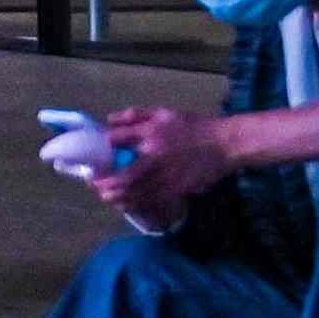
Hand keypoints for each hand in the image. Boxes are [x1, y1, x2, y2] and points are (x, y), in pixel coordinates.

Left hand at [97, 105, 219, 225]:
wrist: (226, 143)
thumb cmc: (192, 126)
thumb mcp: (162, 113)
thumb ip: (134, 116)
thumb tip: (108, 121)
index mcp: (150, 134)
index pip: (115, 142)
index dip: (100, 152)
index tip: (92, 160)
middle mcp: (156, 157)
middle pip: (124, 178)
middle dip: (106, 185)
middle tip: (96, 187)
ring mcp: (169, 176)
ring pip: (138, 194)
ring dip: (119, 198)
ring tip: (107, 198)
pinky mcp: (180, 189)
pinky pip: (154, 200)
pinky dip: (138, 203)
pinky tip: (129, 204)